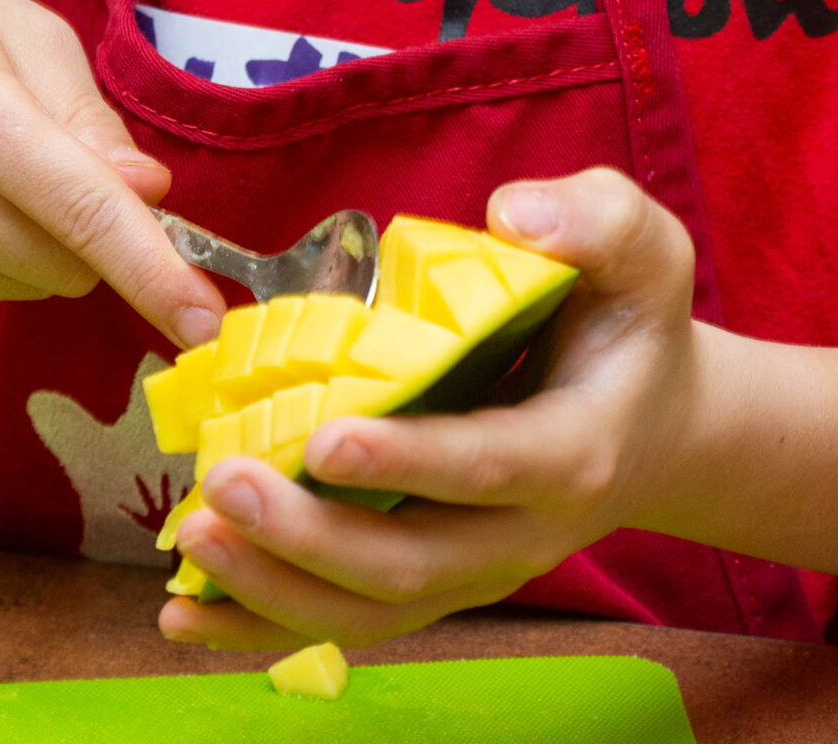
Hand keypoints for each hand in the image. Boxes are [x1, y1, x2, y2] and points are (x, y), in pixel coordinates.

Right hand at [0, 0, 225, 340]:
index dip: (154, 271)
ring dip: (45, 241)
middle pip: (68, 261)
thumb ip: (89, 116)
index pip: (83, 212)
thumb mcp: (22, 29)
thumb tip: (150, 191)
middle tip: (56, 153)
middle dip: (96, 227)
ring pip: (34, 284)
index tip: (206, 324)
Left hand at [159, 165, 701, 649]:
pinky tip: (184, 614)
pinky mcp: (433, 582)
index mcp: (575, 450)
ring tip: (192, 536)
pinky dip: (263, 622)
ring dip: (273, 586)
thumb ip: (593, 218)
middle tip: (225, 482)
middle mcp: (524, 533)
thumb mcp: (642, 248)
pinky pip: (347, 621)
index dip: (408, 462)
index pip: (487, 467)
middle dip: (310, 534)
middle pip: (413, 563)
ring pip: (371, 610)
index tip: (325, 439)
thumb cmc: (629, 319)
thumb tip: (512, 216)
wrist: (653, 421)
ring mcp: (475, 570)